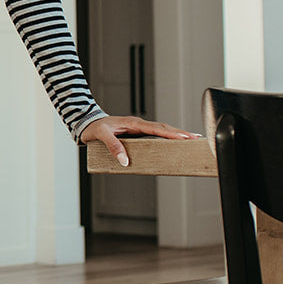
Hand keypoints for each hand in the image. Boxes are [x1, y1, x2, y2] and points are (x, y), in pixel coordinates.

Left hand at [79, 114, 201, 167]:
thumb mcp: (101, 136)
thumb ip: (113, 147)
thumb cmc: (94, 128)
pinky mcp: (137, 134)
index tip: (184, 138)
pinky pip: (154, 136)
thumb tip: (125, 161)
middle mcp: (138, 125)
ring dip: (176, 135)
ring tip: (191, 140)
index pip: (156, 128)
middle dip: (180, 133)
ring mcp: (138, 129)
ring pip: (161, 131)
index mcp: (133, 123)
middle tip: (196, 138)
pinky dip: (166, 138)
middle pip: (164, 128)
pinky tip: (173, 143)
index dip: (171, 134)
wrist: (87, 123)